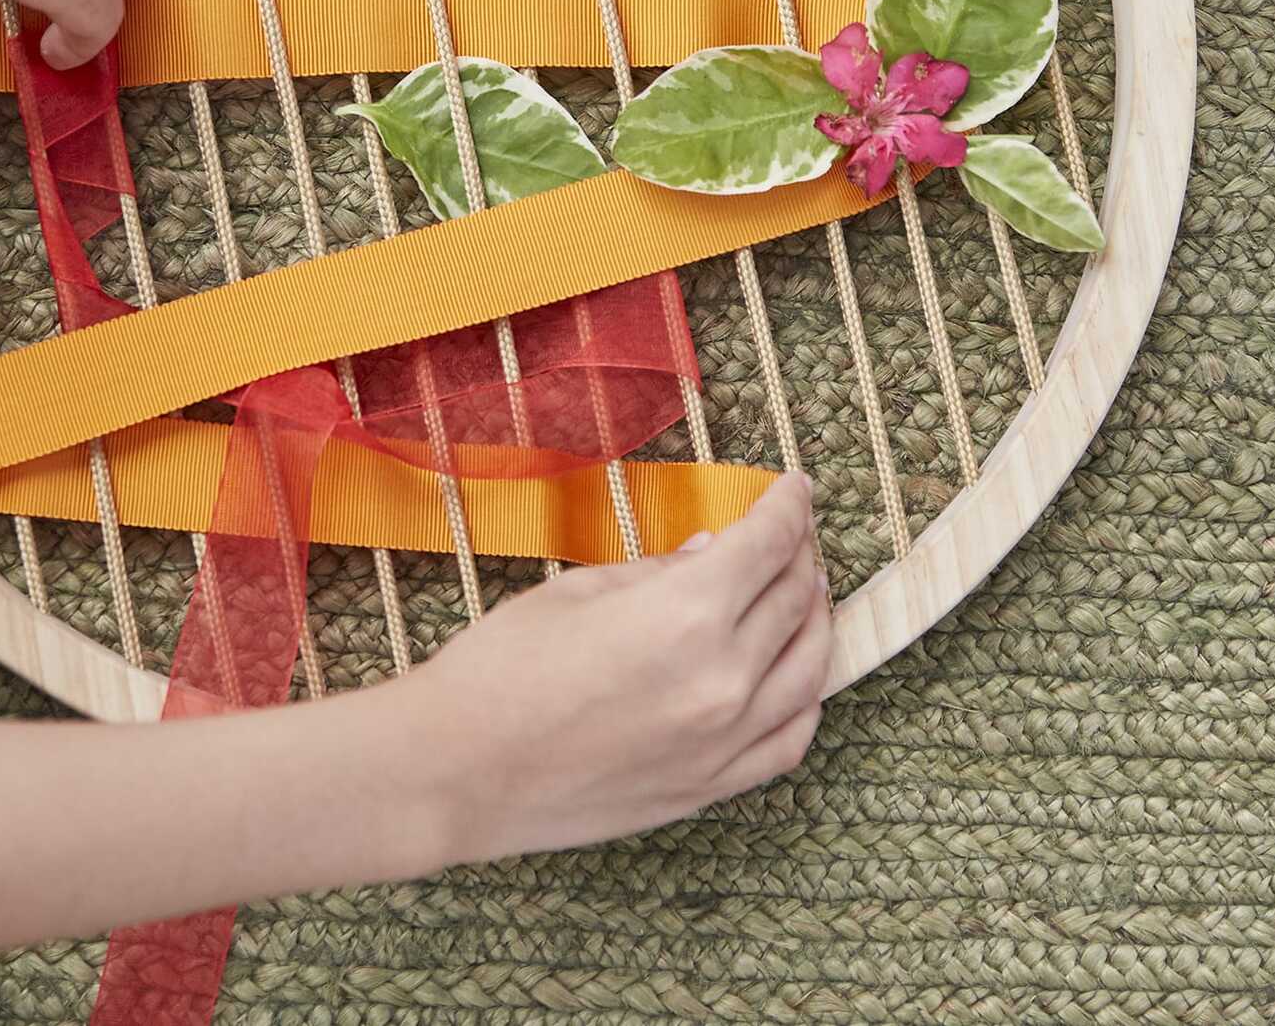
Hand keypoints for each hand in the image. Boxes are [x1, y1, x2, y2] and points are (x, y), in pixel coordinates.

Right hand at [404, 472, 830, 863]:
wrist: (460, 770)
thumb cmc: (502, 666)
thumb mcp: (579, 591)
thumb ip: (659, 571)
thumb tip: (712, 553)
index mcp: (685, 613)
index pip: (767, 544)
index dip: (789, 506)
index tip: (796, 486)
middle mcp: (723, 678)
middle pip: (794, 598)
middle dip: (801, 552)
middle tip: (796, 529)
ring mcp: (724, 741)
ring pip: (809, 667)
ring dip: (815, 617)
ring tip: (805, 590)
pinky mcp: (711, 787)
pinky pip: (790, 738)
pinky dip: (806, 697)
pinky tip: (798, 674)